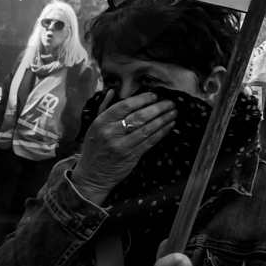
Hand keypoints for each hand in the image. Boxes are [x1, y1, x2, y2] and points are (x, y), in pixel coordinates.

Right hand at [69, 91, 175, 205]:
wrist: (92, 175)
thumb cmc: (93, 148)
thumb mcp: (93, 125)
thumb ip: (104, 106)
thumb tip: (113, 91)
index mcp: (102, 121)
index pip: (125, 105)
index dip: (142, 99)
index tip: (154, 95)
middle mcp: (112, 133)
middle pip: (139, 116)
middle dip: (157, 107)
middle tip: (169, 102)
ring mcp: (123, 146)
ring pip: (147, 129)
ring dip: (163, 119)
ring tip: (173, 112)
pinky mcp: (132, 157)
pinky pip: (150, 142)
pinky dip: (161, 133)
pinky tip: (169, 126)